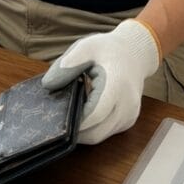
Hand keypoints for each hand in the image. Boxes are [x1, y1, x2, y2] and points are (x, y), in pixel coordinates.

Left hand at [41, 19, 160, 144]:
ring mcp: (129, 116)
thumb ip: (68, 64)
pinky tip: (83, 112)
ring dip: (82, 130)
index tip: (55, 117)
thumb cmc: (108, 49)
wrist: (135, 54)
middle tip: (55, 118)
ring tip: (68, 112)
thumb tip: (48, 84)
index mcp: (117, 86)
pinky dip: (92, 127)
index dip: (74, 120)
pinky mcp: (128, 122)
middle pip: (96, 133)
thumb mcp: (87, 47)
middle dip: (74, 130)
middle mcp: (127, 106)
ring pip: (100, 136)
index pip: (95, 114)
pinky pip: (106, 132)